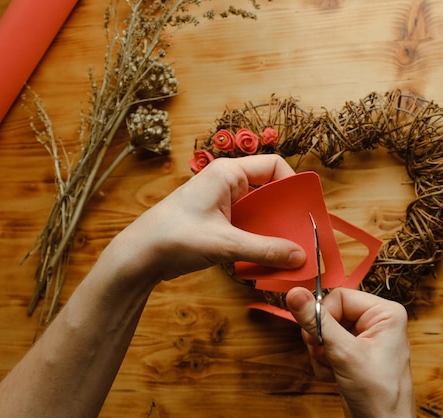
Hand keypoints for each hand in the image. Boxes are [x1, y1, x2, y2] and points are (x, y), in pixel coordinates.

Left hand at [106, 155, 305, 284]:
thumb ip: (265, 249)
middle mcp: (226, 184)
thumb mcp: (225, 244)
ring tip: (287, 252)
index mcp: (228, 173)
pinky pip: (247, 227)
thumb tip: (299, 256)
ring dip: (273, 231)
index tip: (304, 210)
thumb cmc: (174, 237)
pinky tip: (266, 259)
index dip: (292, 186)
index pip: (274, 166)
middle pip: (269, 192)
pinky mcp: (216, 223)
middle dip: (285, 214)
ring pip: (259, 212)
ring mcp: (221, 204)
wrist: (138, 257)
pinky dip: (258, 241)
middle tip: (300, 236)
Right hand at [286, 287, 415, 417]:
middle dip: (322, 337)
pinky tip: (335, 376)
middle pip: (331, 313)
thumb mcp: (344, 353)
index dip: (324, 315)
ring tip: (333, 368)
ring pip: (326, 331)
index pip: (340, 296)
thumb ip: (317, 322)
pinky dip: (324, 362)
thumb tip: (295, 294)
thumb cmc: (380, 395)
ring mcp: (365, 338)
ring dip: (321, 352)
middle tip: (325, 354)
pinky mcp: (354, 354)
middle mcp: (377, 322)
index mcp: (385, 312)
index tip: (317, 336)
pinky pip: (328, 346)